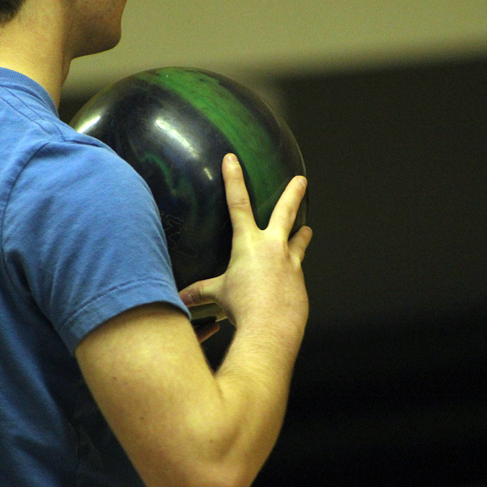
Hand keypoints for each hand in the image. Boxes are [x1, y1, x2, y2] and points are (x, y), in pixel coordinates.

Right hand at [180, 153, 311, 338]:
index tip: (232, 158)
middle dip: (293, 194)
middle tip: (302, 180)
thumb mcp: (218, 295)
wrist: (271, 327)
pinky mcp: (300, 283)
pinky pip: (296, 273)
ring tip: (307, 230)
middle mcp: (273, 248)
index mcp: (248, 244)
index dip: (233, 179)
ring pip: (299, 241)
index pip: (237, 203)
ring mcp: (291, 264)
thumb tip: (179, 297)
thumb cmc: (241, 308)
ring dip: (303, 234)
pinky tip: (286, 284)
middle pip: (285, 213)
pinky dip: (291, 274)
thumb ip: (200, 291)